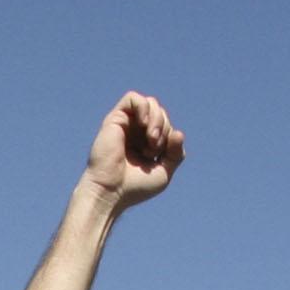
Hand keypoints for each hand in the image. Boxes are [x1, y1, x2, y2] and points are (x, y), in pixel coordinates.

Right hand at [78, 91, 183, 213]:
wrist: (111, 191)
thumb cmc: (134, 187)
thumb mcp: (163, 171)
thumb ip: (176, 153)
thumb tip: (178, 132)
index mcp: (146, 142)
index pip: (167, 126)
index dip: (171, 137)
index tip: (160, 156)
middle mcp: (135, 131)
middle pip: (161, 112)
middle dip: (165, 129)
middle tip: (154, 150)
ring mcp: (125, 124)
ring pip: (150, 103)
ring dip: (158, 119)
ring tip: (151, 139)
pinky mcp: (114, 119)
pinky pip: (133, 98)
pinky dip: (143, 107)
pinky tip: (144, 123)